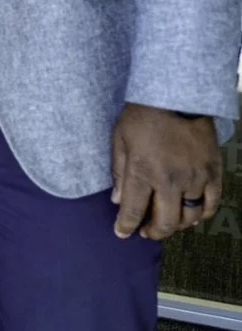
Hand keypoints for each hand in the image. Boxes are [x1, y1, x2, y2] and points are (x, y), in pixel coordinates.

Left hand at [110, 103, 221, 239]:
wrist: (177, 96)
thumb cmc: (142, 116)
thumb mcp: (119, 139)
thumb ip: (118, 172)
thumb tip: (117, 200)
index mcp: (142, 172)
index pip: (133, 211)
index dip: (126, 226)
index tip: (122, 233)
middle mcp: (170, 180)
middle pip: (165, 221)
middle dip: (153, 232)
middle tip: (146, 232)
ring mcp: (195, 178)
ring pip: (190, 216)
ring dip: (177, 225)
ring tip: (167, 223)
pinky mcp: (213, 172)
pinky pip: (211, 203)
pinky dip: (202, 214)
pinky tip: (193, 215)